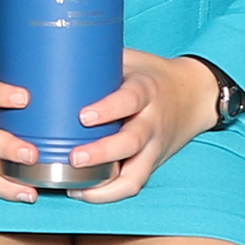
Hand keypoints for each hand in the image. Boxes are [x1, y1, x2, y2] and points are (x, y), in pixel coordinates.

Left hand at [65, 50, 222, 203]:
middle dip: (102, 152)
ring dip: (105, 183)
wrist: (195, 94)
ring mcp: (154, 146)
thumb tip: (50, 51)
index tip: (83, 116)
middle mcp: (153, 121)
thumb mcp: (129, 59)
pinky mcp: (152, 162)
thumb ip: (97, 58)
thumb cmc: (150, 74)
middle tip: (73, 157)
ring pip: (136, 172)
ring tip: (73, 185)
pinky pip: (134, 183)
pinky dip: (110, 193)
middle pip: (132, 142)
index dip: (108, 109)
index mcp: (147, 90)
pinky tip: (82, 193)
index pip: (130, 100)